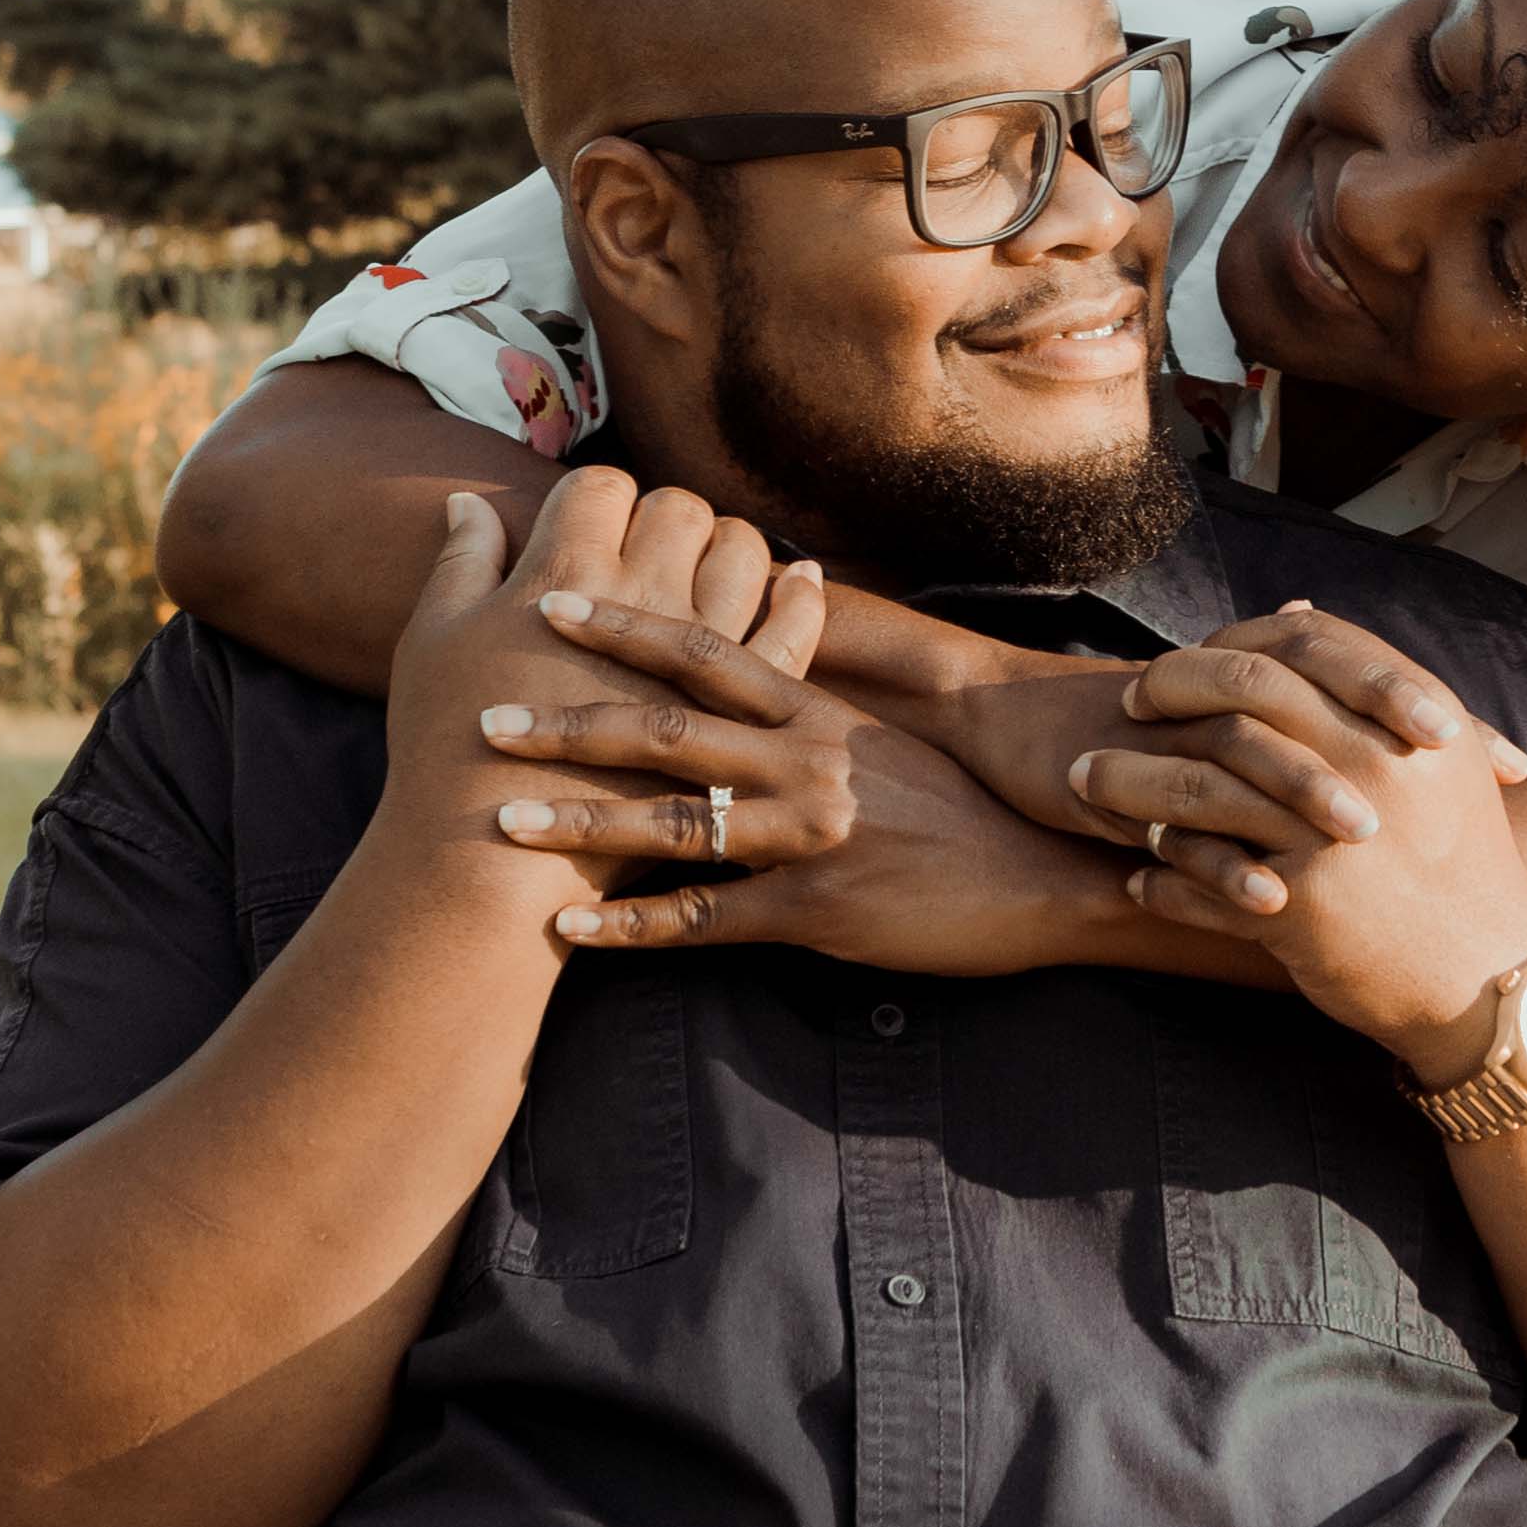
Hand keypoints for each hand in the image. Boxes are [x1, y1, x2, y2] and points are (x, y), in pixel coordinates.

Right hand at [376, 468, 813, 920]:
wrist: (498, 863)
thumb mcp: (434, 642)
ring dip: (726, 544)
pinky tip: (794, 581)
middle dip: (659, 516)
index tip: (581, 524)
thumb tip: (469, 499)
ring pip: (743, 554)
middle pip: (680, 510)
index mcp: (568, 573)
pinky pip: (792, 630)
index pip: (602, 485)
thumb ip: (462, 561)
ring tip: (701, 565)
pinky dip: (798, 596)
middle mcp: (646, 600)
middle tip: (638, 546)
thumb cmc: (447, 751)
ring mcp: (704, 656)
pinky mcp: (743, 713)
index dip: (592, 498)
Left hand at [480, 597, 1179, 981]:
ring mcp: (812, 836)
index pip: (706, 649)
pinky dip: (634, 925)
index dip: (622, 624)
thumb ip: (816, 687)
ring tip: (498, 824)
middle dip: (569, 722)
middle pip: (669, 729)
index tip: (547, 600)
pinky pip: (709, 918)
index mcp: (816, 712)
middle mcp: (808, 761)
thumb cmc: (955, 808)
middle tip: (485, 716)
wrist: (1041, 877)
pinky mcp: (820, 910)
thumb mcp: (884, 735)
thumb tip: (780, 598)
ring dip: (580, 824)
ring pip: (676, 823)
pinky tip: (571, 927)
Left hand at [1095, 611, 1526, 1081]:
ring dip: (1130, 783)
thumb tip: (1292, 609)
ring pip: (1198, 785)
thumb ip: (1369, 686)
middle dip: (1166, 690)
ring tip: (1086, 787)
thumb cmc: (1462, 868)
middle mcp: (1371, 760)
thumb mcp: (1441, 759)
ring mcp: (1332, 830)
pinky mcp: (1302, 901)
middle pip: (1237, 690)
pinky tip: (1137, 878)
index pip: (1297, 643)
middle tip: (1125, 706)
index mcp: (1410, 715)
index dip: (1227, 644)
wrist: (1497, 983)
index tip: (1184, 664)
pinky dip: (1160, 879)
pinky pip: (1201, 879)